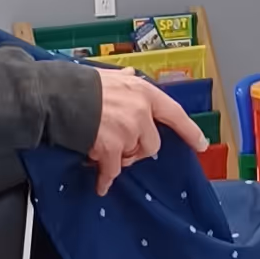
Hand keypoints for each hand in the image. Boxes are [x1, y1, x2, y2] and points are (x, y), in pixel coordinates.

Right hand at [88, 67, 209, 195]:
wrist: (59, 96)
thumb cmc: (81, 86)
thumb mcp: (109, 76)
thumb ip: (124, 80)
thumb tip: (130, 74)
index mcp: (143, 91)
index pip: (174, 113)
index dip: (189, 130)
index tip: (200, 144)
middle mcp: (141, 111)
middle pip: (152, 145)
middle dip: (136, 150)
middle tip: (118, 147)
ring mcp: (128, 130)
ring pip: (131, 156)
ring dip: (118, 158)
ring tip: (100, 148)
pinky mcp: (112, 148)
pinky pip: (113, 170)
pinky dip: (106, 178)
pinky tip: (101, 184)